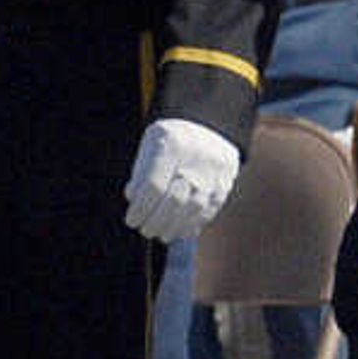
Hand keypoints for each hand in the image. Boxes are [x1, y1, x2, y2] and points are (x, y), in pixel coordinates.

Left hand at [125, 117, 240, 241]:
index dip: (140, 209)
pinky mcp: (226, 180)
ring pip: (195, 208)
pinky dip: (195, 223)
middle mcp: (196, 156)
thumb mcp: (151, 145)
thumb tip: (134, 200)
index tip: (131, 220)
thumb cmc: (170, 139)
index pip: (154, 186)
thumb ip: (141, 172)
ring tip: (163, 234)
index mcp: (172, 144)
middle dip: (156, 222)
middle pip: (175, 200)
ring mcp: (214, 169)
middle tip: (146, 231)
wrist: (208, 124)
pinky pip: (211, 208)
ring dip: (176, 227)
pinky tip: (182, 230)